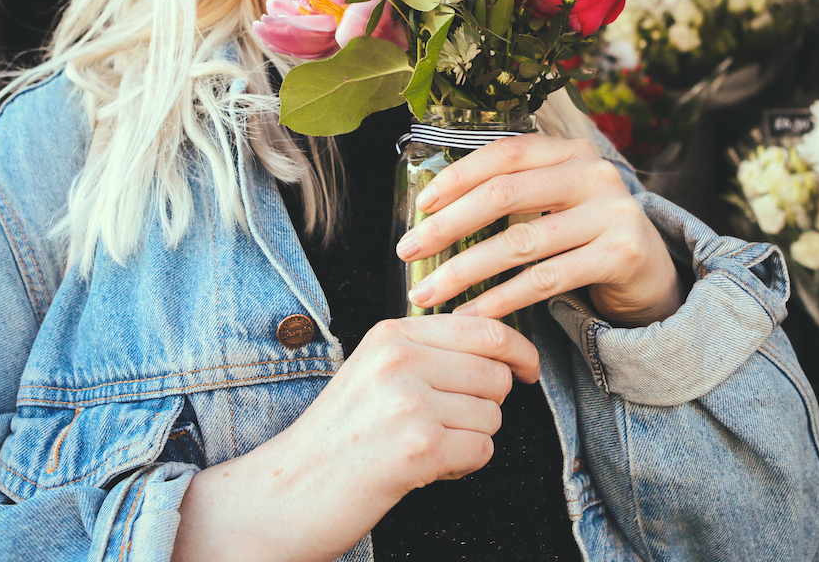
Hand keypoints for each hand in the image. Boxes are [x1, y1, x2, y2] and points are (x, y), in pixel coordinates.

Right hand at [172, 315, 538, 561]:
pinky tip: (424, 469)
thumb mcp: (375, 371)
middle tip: (444, 426)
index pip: (481, 327)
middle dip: (484, 407)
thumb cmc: (338, 436)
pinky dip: (462, 467)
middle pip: (495, 375)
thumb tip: (501, 347)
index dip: (517, 350)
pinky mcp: (420, 446)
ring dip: (469, 440)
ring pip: (492, 416)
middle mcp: (400, 359)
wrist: (290, 491)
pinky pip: (482, 451)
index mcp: (391, 334)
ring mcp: (410, 402)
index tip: (528, 369)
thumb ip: (429, 351)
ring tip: (423, 448)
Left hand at [394, 134, 684, 326]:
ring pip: (521, 243)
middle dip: (448, 225)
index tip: (420, 205)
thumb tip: (433, 206)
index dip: (458, 176)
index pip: (504, 154)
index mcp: (570, 151)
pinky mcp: (621, 255)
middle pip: (505, 194)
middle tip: (407, 251)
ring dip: (465, 271)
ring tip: (428, 293)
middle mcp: (594, 173)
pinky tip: (472, 314)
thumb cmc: (585, 234)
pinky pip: (547, 280)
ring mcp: (612, 212)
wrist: (651, 272)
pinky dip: (502, 300)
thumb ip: (511, 193)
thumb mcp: (554, 201)